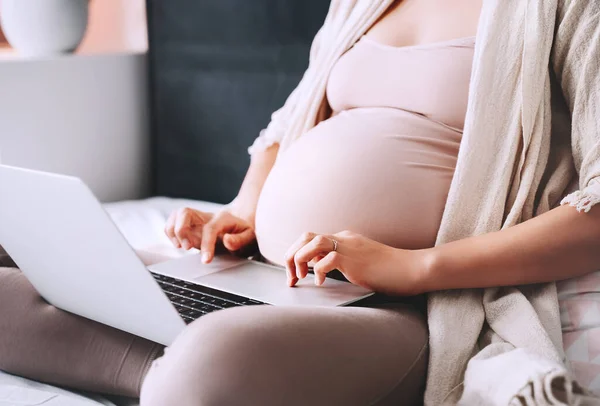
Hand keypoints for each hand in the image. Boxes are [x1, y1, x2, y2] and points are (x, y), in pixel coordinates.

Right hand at [164, 207, 255, 262]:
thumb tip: (226, 240)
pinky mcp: (188, 224)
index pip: (210, 229)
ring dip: (173, 231)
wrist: (239, 224)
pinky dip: (170, 234)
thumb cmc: (244, 232)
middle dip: (181, 230)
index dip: (206, 245)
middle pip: (185, 212)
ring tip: (180, 246)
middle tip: (187, 248)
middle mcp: (205, 216)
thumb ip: (240, 239)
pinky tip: (178, 244)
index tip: (206, 260)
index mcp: (222, 219)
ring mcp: (195, 219)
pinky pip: (172, 223)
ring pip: (176, 215)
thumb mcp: (250, 236)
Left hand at [284, 230, 425, 295]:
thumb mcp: (360, 263)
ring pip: (312, 242)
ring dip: (300, 259)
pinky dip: (319, 271)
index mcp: (345, 239)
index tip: (294, 273)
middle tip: (292, 277)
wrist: (412, 269)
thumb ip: (341, 262)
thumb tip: (319, 269)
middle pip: (305, 237)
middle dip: (292, 255)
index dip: (297, 253)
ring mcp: (349, 248)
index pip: (311, 238)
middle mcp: (344, 239)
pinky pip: (328, 259)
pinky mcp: (354, 260)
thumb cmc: (390, 271)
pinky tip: (322, 283)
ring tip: (300, 277)